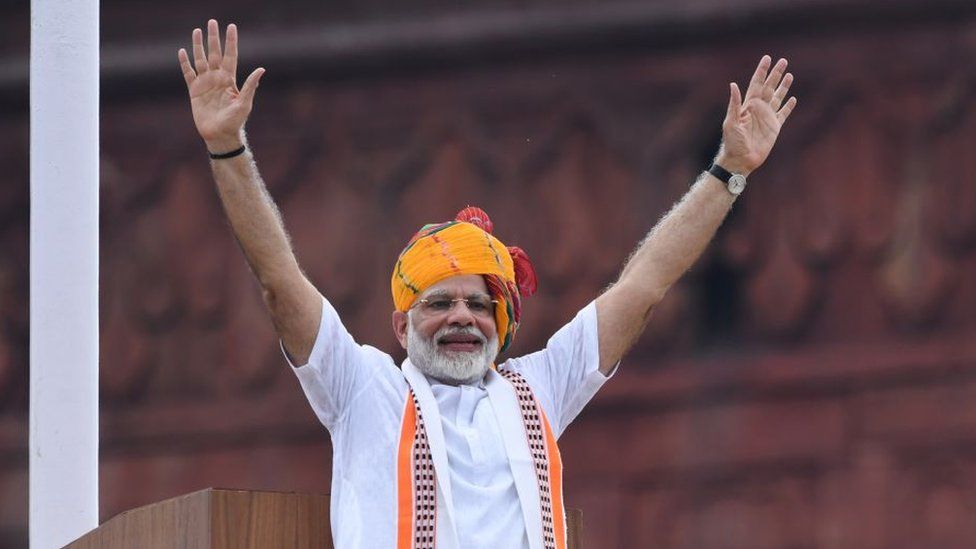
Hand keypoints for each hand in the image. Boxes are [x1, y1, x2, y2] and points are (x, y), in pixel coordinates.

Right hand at [178, 20, 264, 152]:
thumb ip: (250, 85)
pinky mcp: (194, 91)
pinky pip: (188, 73)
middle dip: (213, 38)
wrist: (220, 135)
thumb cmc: (235, 121)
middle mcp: (217, 78)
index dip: (231, 42)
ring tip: (196, 31)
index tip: (231, 27)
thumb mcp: (245, 103)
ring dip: (198, 45)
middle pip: (215, 53)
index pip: (231, 56)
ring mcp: (205, 83)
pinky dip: (184, 63)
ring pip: (201, 59)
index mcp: (230, 79)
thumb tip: (261, 69)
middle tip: (212, 22)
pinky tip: (182, 51)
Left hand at [716, 55, 796, 175]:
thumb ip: (734, 104)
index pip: (756, 84)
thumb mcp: (731, 122)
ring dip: (783, 87)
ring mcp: (767, 118)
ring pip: (777, 97)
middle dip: (776, 74)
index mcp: (748, 105)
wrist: (741, 159)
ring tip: (789, 75)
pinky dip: (788, 106)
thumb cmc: (732, 142)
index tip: (767, 58)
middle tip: (783, 61)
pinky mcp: (774, 128)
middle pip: (769, 87)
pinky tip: (793, 99)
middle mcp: (758, 109)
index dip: (762, 71)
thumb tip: (733, 85)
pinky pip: (783, 114)